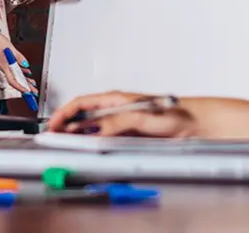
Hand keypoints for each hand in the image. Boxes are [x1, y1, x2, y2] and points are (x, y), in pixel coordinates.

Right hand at [0, 30, 37, 94]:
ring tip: (32, 84)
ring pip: (15, 75)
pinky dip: (20, 72)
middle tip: (34, 92)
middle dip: (26, 87)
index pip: (13, 81)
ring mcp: (3, 65)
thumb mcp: (9, 47)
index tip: (28, 92)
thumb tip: (26, 64)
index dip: (21, 88)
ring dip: (24, 80)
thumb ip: (18, 57)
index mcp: (5, 66)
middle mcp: (4, 67)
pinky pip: (13, 69)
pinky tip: (26, 71)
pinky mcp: (3, 61)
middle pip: (16, 80)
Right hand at [47, 91, 197, 137]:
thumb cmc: (174, 114)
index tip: (54, 124)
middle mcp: (116, 110)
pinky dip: (94, 144)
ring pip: (92, 129)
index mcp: (116, 99)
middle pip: (83, 117)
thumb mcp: (142, 117)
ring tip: (69, 144)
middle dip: (67, 126)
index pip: (81, 103)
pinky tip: (90, 150)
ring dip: (79, 136)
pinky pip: (105, 139)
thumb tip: (96, 129)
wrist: (194, 125)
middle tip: (55, 138)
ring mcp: (120, 123)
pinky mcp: (127, 136)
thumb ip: (117, 122)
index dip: (65, 113)